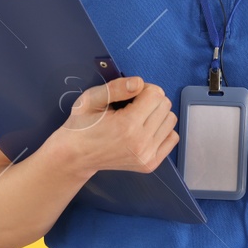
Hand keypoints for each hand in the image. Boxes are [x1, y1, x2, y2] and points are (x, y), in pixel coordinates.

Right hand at [55, 77, 177, 175]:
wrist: (75, 156)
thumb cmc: (82, 125)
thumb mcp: (91, 99)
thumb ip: (116, 87)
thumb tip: (139, 83)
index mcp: (127, 125)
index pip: (156, 94)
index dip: (144, 89)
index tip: (129, 96)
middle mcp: (141, 143)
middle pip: (165, 106)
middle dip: (151, 100)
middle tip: (131, 107)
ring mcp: (147, 156)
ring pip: (171, 120)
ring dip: (157, 115)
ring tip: (137, 119)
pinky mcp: (150, 164)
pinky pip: (172, 138)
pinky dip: (161, 130)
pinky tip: (144, 130)